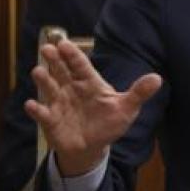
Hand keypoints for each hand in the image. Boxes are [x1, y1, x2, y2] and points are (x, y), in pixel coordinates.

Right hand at [24, 39, 161, 176]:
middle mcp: (72, 89)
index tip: (64, 43)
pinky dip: (37, 109)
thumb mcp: (126, 108)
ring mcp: (60, 103)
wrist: (93, 146)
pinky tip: (32, 104)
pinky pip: (42, 114)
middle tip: (47, 48)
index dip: (73, 54)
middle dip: (54, 60)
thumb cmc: (109, 123)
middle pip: (61, 71)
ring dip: (44, 80)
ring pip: (50, 88)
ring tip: (38, 71)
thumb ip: (138, 93)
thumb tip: (157, 78)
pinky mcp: (51, 120)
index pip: (81, 65)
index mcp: (90, 82)